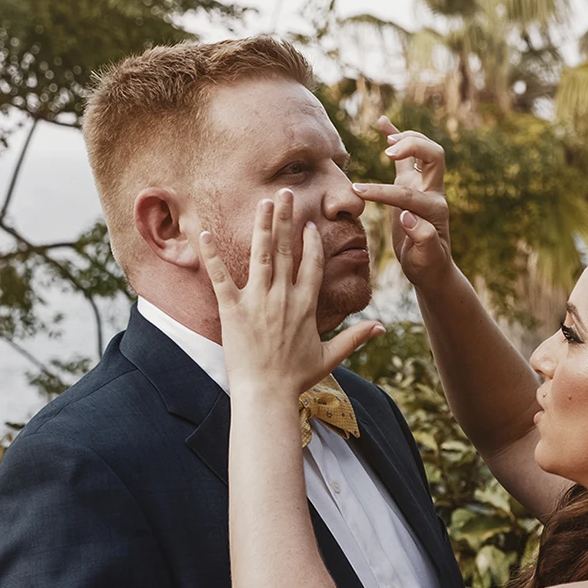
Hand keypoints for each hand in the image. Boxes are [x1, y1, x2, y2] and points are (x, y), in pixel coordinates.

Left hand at [199, 189, 382, 396]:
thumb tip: (381, 327)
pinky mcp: (233, 310)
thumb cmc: (296, 379)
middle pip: (287, 249)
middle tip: (287, 192)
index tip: (309, 223)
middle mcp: (284, 297)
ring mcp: (258, 301)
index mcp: (306, 305)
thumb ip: (355, 337)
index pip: (312, 264)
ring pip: (261, 254)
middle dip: (287, 218)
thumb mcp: (330, 356)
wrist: (267, 395)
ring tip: (264, 201)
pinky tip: (205, 233)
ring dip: (263, 225)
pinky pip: (221, 277)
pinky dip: (212, 255)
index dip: (312, 242)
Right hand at [353, 118, 454, 288]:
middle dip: (412, 147)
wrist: (431, 267)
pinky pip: (408, 157)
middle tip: (388, 153)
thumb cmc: (427, 266)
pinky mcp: (413, 184)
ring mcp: (424, 186)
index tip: (360, 193)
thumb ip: (423, 239)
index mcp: (434, 209)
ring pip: (424, 150)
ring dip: (407, 138)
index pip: (409, 194)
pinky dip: (397, 137)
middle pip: (433, 155)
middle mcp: (432, 192)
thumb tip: (408, 216)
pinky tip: (382, 123)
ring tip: (387, 136)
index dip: (384, 193)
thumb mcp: (425, 259)